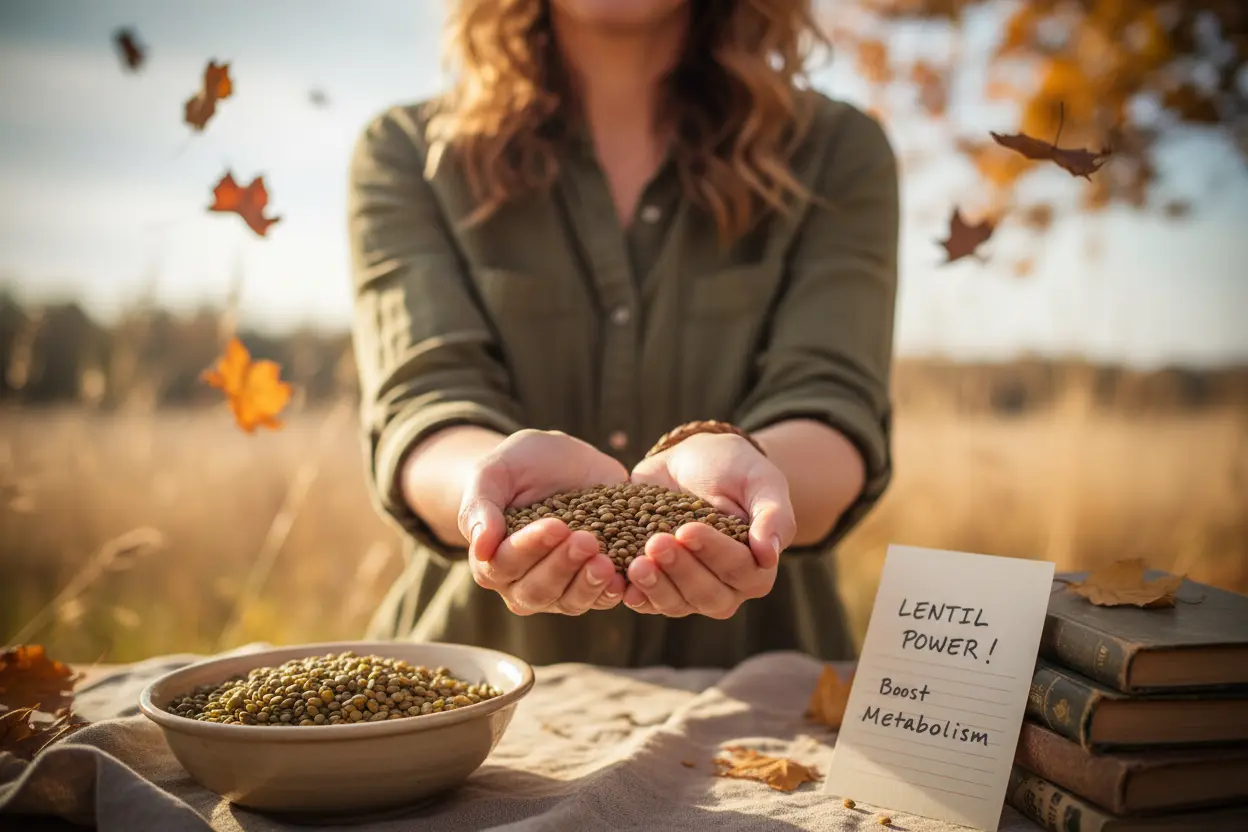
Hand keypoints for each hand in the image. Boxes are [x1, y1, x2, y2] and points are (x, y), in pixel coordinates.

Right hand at [458, 429, 629, 614]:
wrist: (558, 461)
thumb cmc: (517, 466)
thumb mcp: (493, 473)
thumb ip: (480, 506)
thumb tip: (480, 548)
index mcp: (492, 559)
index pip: (505, 564)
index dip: (530, 548)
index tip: (556, 525)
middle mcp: (522, 582)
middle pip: (538, 590)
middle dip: (563, 567)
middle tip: (586, 541)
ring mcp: (559, 588)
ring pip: (570, 602)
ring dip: (588, 585)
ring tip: (605, 562)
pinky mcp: (592, 584)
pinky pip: (600, 599)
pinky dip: (611, 592)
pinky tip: (623, 578)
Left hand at [624, 432, 795, 617]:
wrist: (692, 462)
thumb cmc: (735, 469)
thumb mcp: (760, 480)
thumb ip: (772, 515)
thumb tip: (770, 553)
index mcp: (757, 566)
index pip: (740, 570)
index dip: (714, 554)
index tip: (687, 529)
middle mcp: (727, 587)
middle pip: (707, 595)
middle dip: (681, 571)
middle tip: (657, 543)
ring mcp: (690, 590)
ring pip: (676, 604)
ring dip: (656, 587)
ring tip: (636, 564)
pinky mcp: (660, 584)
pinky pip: (648, 601)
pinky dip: (635, 595)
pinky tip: (621, 584)